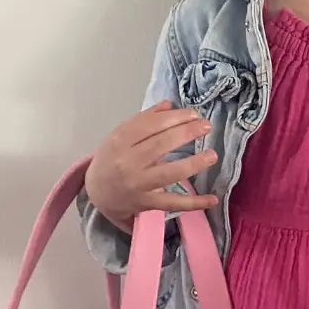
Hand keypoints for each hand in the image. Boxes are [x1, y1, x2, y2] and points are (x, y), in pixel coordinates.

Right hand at [85, 101, 218, 232]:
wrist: (96, 192)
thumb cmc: (111, 158)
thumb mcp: (120, 135)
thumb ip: (144, 119)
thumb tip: (169, 105)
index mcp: (119, 140)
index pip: (150, 125)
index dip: (175, 118)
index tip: (193, 114)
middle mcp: (127, 162)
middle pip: (161, 144)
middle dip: (187, 132)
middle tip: (206, 126)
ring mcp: (137, 184)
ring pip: (170, 172)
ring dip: (194, 163)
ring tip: (212, 155)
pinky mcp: (146, 203)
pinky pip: (173, 203)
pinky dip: (194, 203)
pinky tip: (212, 199)